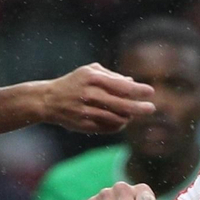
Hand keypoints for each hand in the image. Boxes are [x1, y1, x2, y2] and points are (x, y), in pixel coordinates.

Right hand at [40, 64, 155, 133]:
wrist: (48, 100)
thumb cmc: (73, 83)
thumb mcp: (89, 72)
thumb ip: (111, 76)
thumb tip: (132, 82)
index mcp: (92, 78)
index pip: (122, 86)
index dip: (138, 90)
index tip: (151, 92)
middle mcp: (89, 94)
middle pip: (122, 104)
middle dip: (139, 108)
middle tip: (151, 109)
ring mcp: (86, 111)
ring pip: (116, 118)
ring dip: (128, 117)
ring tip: (131, 114)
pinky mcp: (84, 125)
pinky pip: (108, 127)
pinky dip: (117, 124)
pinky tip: (120, 121)